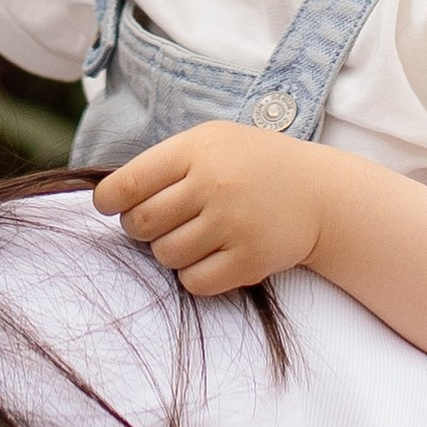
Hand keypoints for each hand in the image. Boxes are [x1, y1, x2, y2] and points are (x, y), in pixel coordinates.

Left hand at [92, 122, 332, 293]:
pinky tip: (213, 256)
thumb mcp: (211, 143)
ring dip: (172, 252)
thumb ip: (163, 164)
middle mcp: (213, 184)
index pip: (128, 184)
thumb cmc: (252, 167)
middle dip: (141, 228)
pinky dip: (195, 276)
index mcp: (197, 150)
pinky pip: (193, 283)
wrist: (320, 193)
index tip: (110, 206)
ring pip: (165, 256)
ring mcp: (232, 223)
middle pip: (140, 225)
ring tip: (197, 236)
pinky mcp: (249, 259)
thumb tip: (106, 197)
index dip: (108, 200)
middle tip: (162, 222)